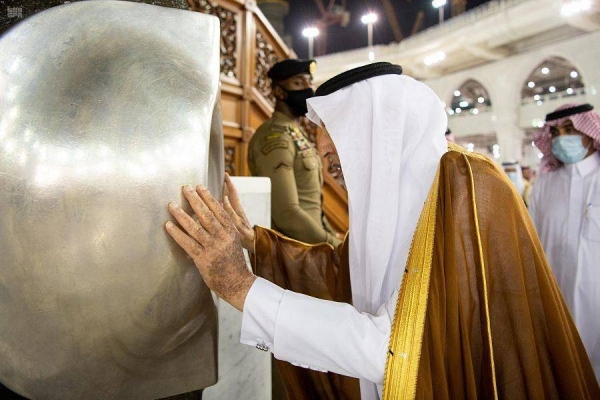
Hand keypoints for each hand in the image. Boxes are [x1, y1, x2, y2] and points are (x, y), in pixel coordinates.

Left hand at [166, 184, 255, 310]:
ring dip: (181, 215)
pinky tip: (169, 226)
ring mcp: (213, 248)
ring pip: (195, 227)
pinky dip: (177, 234)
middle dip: (194, 200)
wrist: (238, 283)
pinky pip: (187, 243)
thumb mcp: (234, 241)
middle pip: (206, 215)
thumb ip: (225, 227)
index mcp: (231, 231)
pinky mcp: (203, 259)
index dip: (207, 197)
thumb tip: (213, 211)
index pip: (218, 210)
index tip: (198, 186)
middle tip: (185, 188)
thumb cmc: (233, 261)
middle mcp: (223, 237)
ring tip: (171, 205)